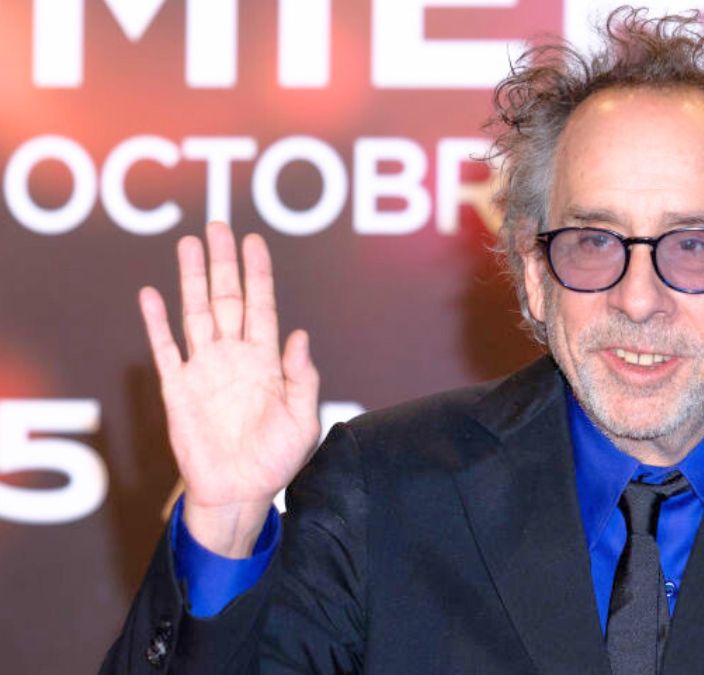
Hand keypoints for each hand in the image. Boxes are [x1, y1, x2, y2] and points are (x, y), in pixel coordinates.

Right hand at [139, 222, 320, 556]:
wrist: (241, 492)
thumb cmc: (277, 460)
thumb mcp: (304, 419)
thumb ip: (303, 377)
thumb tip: (300, 334)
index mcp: (266, 362)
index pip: (261, 306)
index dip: (258, 274)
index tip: (255, 242)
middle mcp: (234, 358)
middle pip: (226, 299)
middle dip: (223, 263)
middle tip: (219, 226)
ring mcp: (204, 370)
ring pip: (195, 314)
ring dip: (191, 279)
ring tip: (189, 244)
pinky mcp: (178, 390)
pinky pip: (165, 350)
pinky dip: (157, 323)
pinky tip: (151, 295)